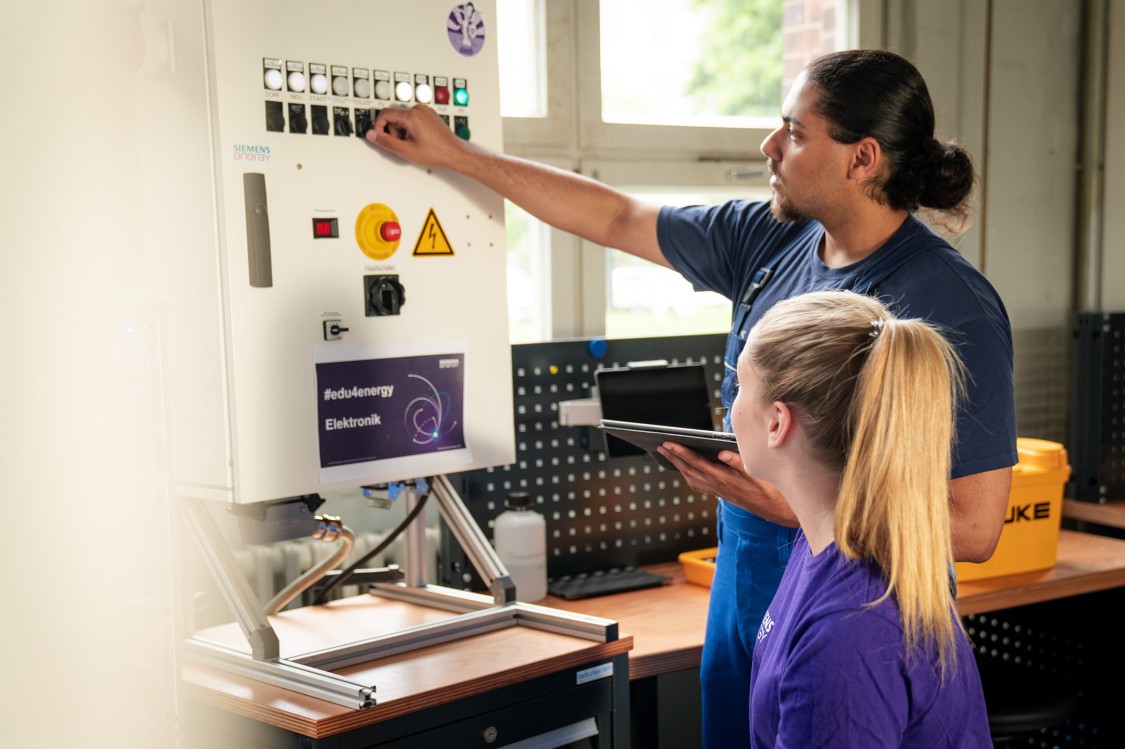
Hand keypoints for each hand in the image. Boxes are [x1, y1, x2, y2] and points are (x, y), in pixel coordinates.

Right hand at [364, 104, 466, 169]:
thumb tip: (372, 135)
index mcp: (412, 115)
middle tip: (404, 144)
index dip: (378, 126)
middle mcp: (419, 109)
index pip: (385, 113)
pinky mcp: (429, 115)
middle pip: (394, 117)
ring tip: (413, 143)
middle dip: (394, 132)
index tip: (379, 136)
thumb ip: (386, 142)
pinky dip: (411, 129)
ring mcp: (425, 111)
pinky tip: (419, 139)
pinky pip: (413, 119)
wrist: (454, 153)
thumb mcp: (406, 150)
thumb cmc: (437, 152)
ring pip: (403, 119)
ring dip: (403, 131)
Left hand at [657, 442, 797, 526]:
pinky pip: (700, 485)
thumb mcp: (757, 472)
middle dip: (674, 458)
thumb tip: (721, 452)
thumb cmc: (770, 488)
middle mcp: (719, 487)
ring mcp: (720, 492)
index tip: (669, 444)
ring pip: (693, 479)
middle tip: (661, 447)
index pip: (698, 463)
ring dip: (679, 467)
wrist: (777, 509)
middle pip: (690, 471)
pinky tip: (688, 470)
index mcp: (725, 479)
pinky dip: (690, 475)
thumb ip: (738, 462)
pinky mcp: (723, 494)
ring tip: (669, 455)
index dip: (682, 453)